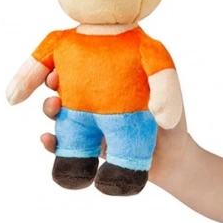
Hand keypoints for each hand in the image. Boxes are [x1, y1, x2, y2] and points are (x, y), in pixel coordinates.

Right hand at [40, 70, 191, 184]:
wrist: (174, 160)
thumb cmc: (172, 120)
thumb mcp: (167, 90)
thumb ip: (155, 74)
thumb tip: (126, 65)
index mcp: (110, 82)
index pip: (82, 66)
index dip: (66, 62)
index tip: (62, 62)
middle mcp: (97, 101)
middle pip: (64, 87)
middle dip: (53, 83)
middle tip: (54, 84)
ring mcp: (91, 124)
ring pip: (60, 114)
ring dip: (50, 110)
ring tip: (54, 109)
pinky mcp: (88, 147)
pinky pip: (63, 145)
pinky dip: (51, 143)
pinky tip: (47, 139)